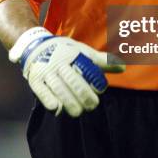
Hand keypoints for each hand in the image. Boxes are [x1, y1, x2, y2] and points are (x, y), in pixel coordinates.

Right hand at [8, 27, 124, 116]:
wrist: (35, 46)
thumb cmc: (64, 51)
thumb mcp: (82, 50)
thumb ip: (101, 60)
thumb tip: (122, 67)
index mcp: (71, 54)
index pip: (85, 68)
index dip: (93, 81)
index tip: (100, 90)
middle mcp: (58, 62)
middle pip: (73, 81)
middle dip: (84, 96)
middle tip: (92, 105)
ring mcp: (45, 72)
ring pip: (59, 89)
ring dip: (69, 102)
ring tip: (78, 111)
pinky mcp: (35, 81)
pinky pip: (42, 93)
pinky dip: (50, 102)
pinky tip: (58, 108)